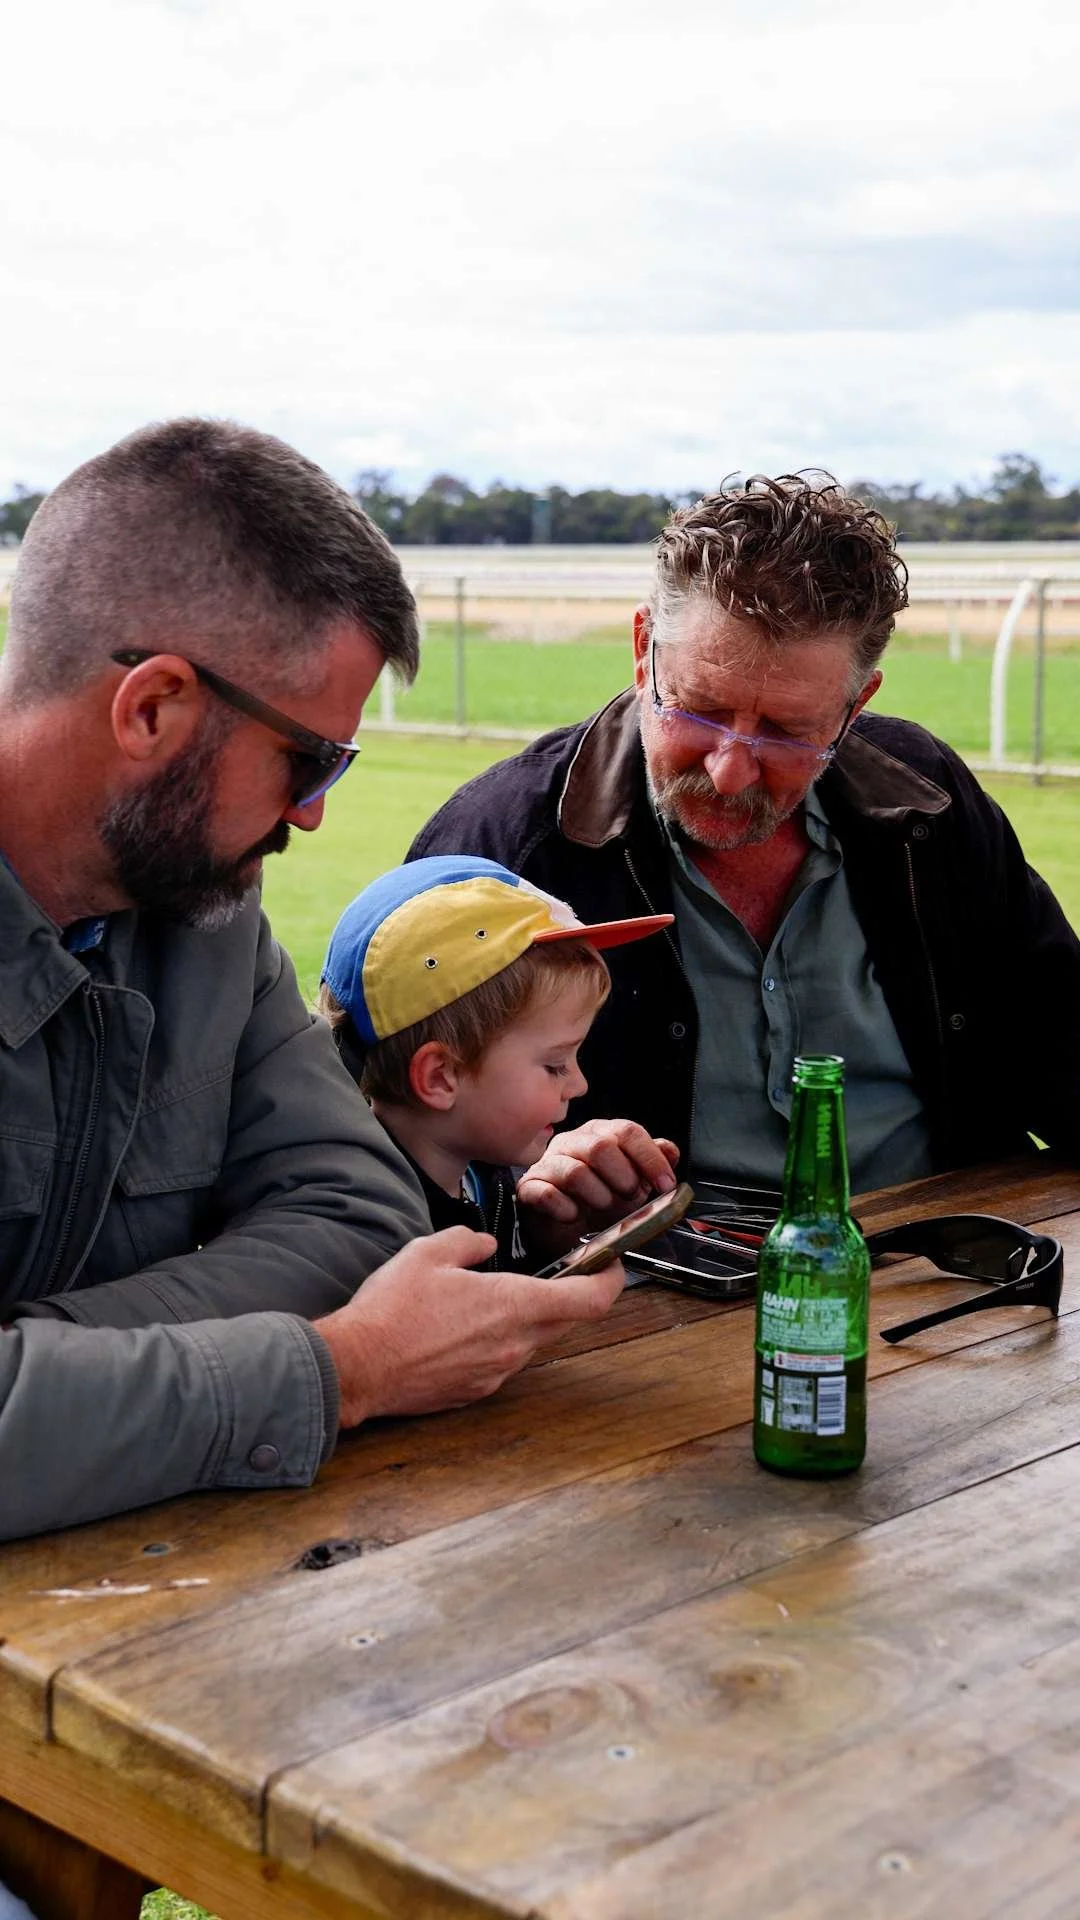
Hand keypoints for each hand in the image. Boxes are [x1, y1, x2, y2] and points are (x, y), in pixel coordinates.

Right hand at [314, 1226, 624, 1428]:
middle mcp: (516, 1343)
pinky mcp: (477, 1390)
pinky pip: (503, 1360)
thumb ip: (467, 1241)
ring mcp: (498, 1371)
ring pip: (531, 1340)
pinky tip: (462, 1328)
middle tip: (557, 1273)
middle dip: (569, 1295)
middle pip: (566, 1320)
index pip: (590, 1300)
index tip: (612, 1265)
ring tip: (489, 1299)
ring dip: (525, 1318)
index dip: (611, 1281)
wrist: (358, 1366)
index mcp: (514, 1305)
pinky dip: (497, 1340)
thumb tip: (483, 1246)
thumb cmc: (391, 1311)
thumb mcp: (428, 1252)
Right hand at [516, 1119, 679, 1236]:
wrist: (568, 1232)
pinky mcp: (529, 1188)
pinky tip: (575, 1216)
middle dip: (624, 1178)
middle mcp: (572, 1143)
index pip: (627, 1132)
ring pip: (575, 1172)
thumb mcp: (635, 1183)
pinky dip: (565, 1209)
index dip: (650, 1159)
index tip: (665, 1184)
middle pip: (601, 1147)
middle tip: (630, 1198)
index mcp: (600, 1134)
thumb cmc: (601, 1202)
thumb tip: (670, 1151)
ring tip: (603, 1209)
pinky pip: (546, 1194)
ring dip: (598, 1196)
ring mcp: (548, 1163)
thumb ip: (653, 1163)